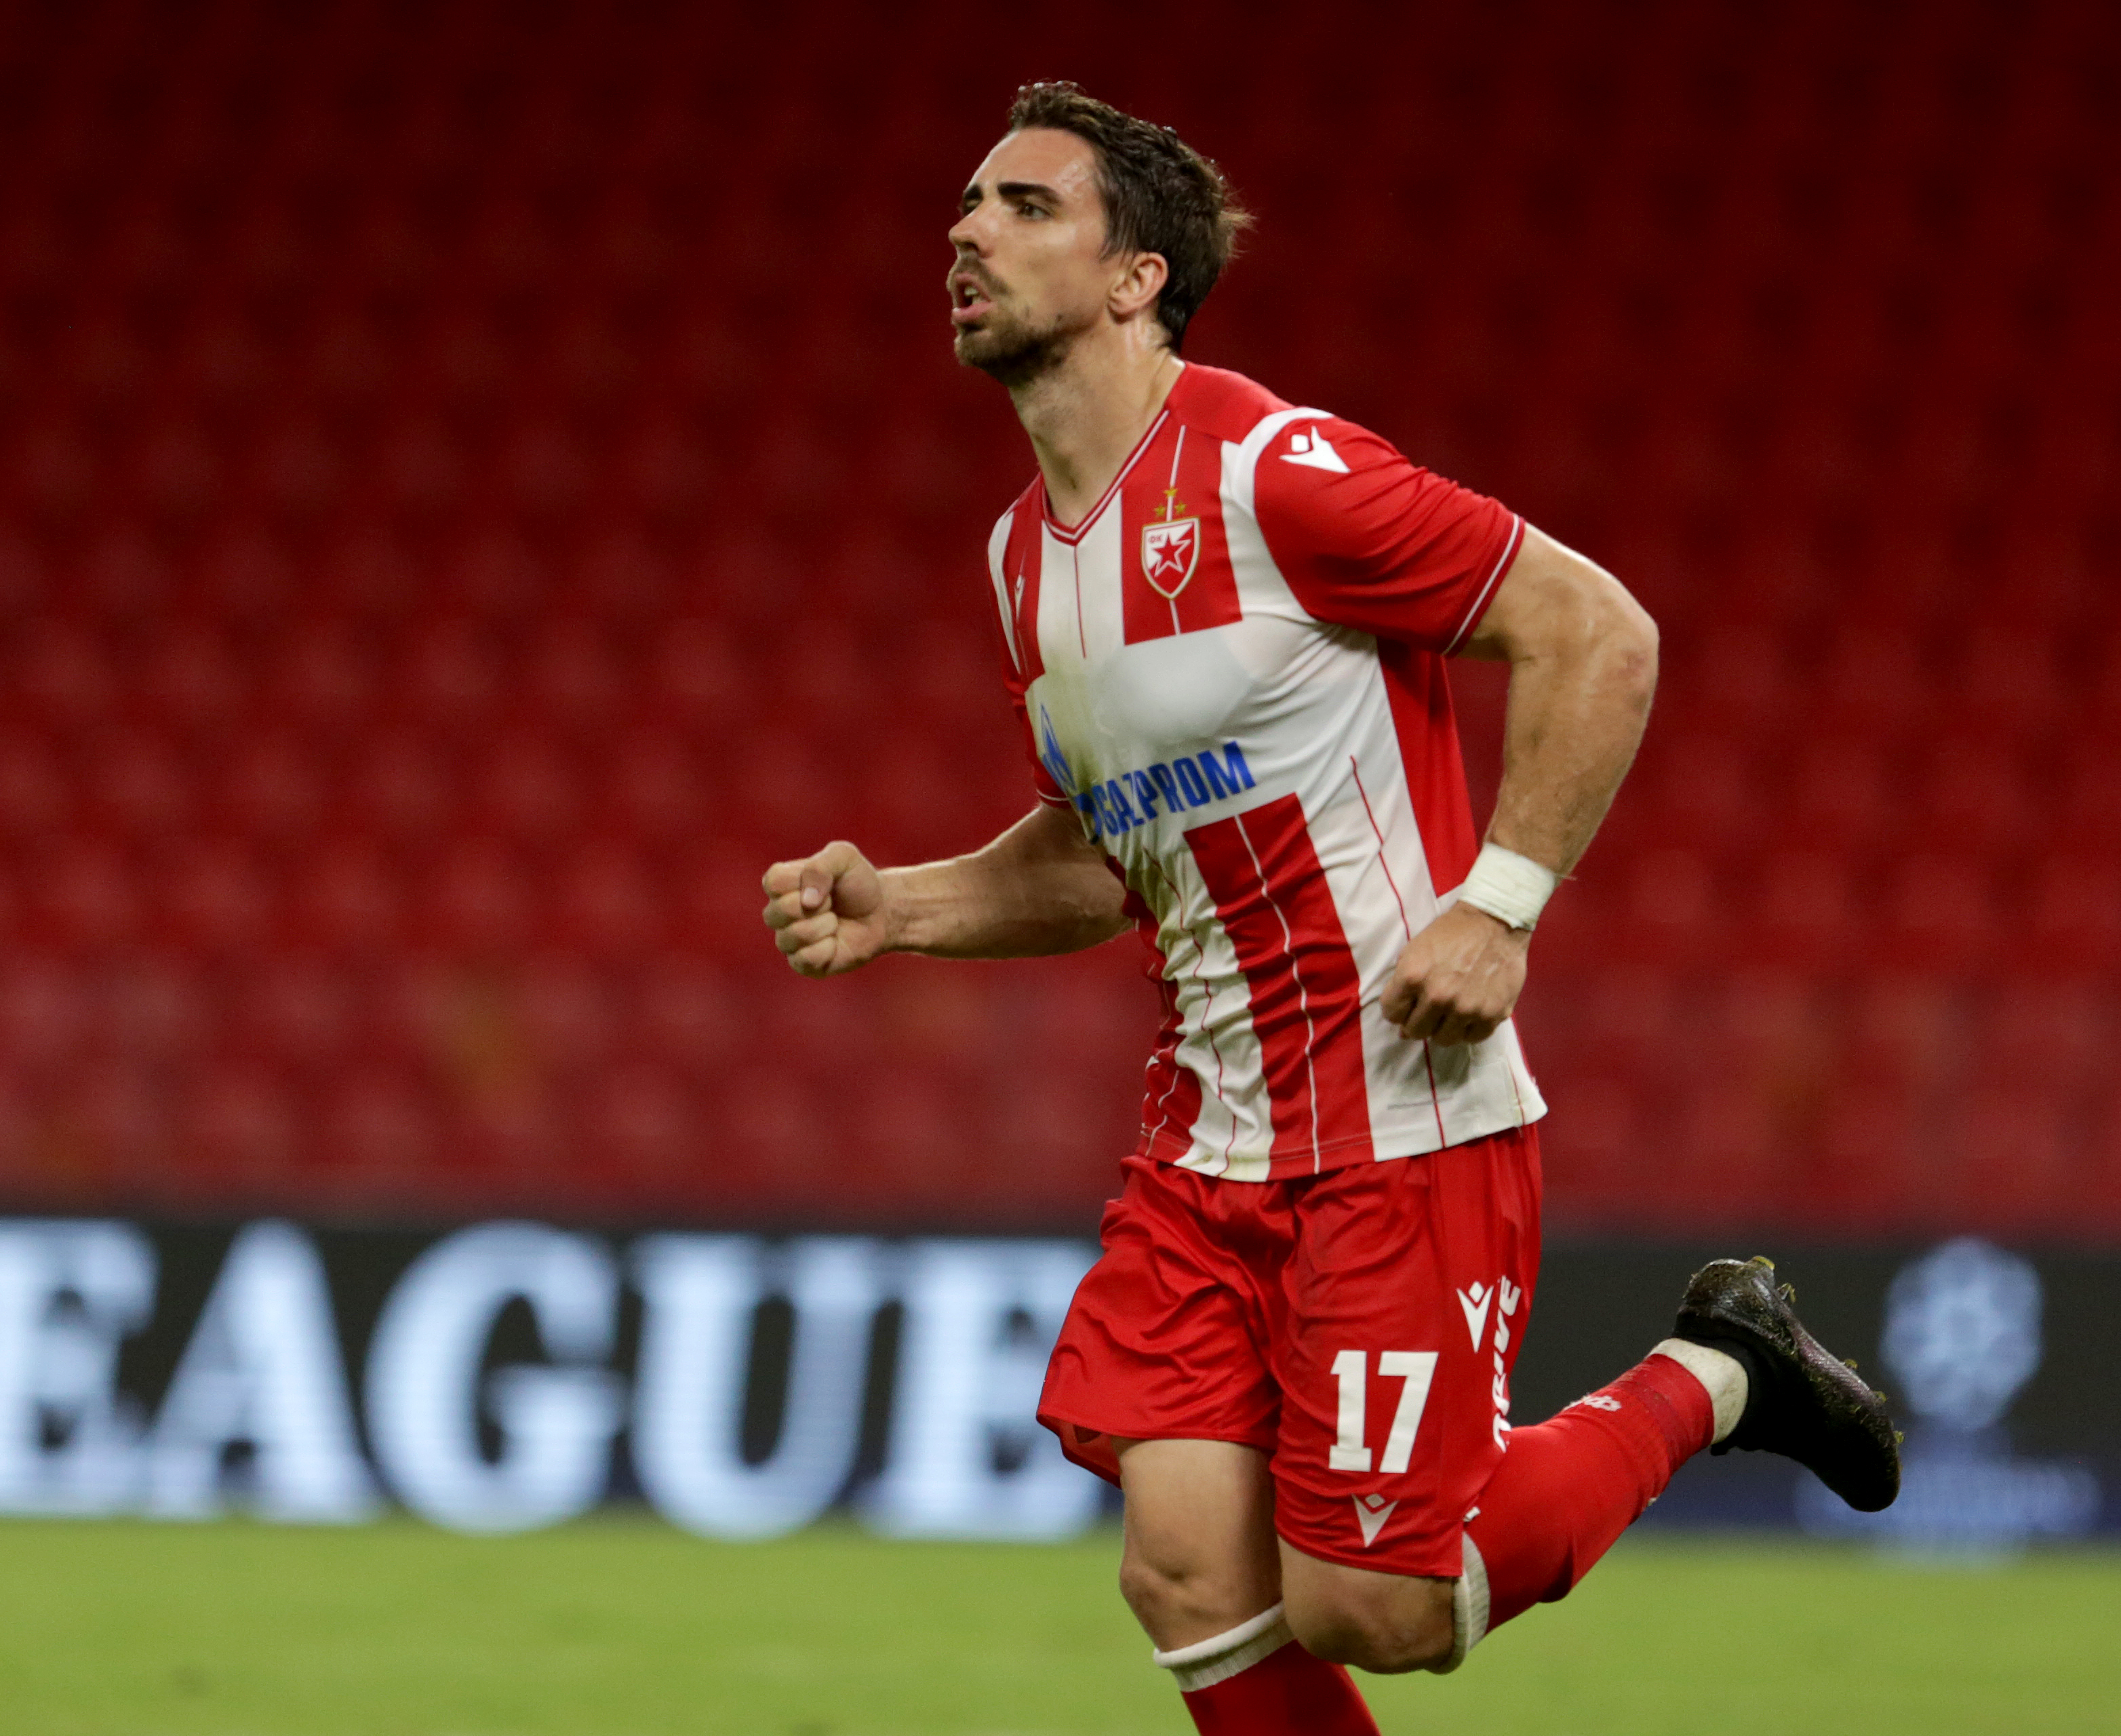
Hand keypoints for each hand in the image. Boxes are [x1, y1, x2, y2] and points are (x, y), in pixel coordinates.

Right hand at [761, 841, 891, 977]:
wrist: (880, 913)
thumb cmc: (858, 883)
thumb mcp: (844, 857)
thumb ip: (820, 866)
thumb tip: (806, 901)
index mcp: (781, 884)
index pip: (773, 883)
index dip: (803, 882)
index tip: (825, 882)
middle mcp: (778, 913)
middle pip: (778, 911)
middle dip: (818, 905)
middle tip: (833, 903)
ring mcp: (788, 939)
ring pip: (792, 936)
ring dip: (825, 926)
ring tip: (835, 921)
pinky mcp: (801, 963)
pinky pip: (805, 959)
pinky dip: (828, 948)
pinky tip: (835, 942)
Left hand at [1381, 903, 1529, 1045]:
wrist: (1495, 923)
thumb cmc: (1451, 933)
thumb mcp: (1414, 949)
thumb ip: (1402, 984)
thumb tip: (1400, 1020)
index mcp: (1413, 976)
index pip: (1392, 1014)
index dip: (1397, 1010)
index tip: (1407, 1005)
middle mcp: (1438, 996)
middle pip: (1415, 1031)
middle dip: (1417, 1022)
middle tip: (1427, 1012)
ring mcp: (1466, 1008)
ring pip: (1443, 1039)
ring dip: (1442, 1028)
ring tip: (1449, 1013)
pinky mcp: (1492, 1014)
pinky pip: (1471, 1038)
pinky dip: (1467, 1030)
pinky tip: (1468, 1015)